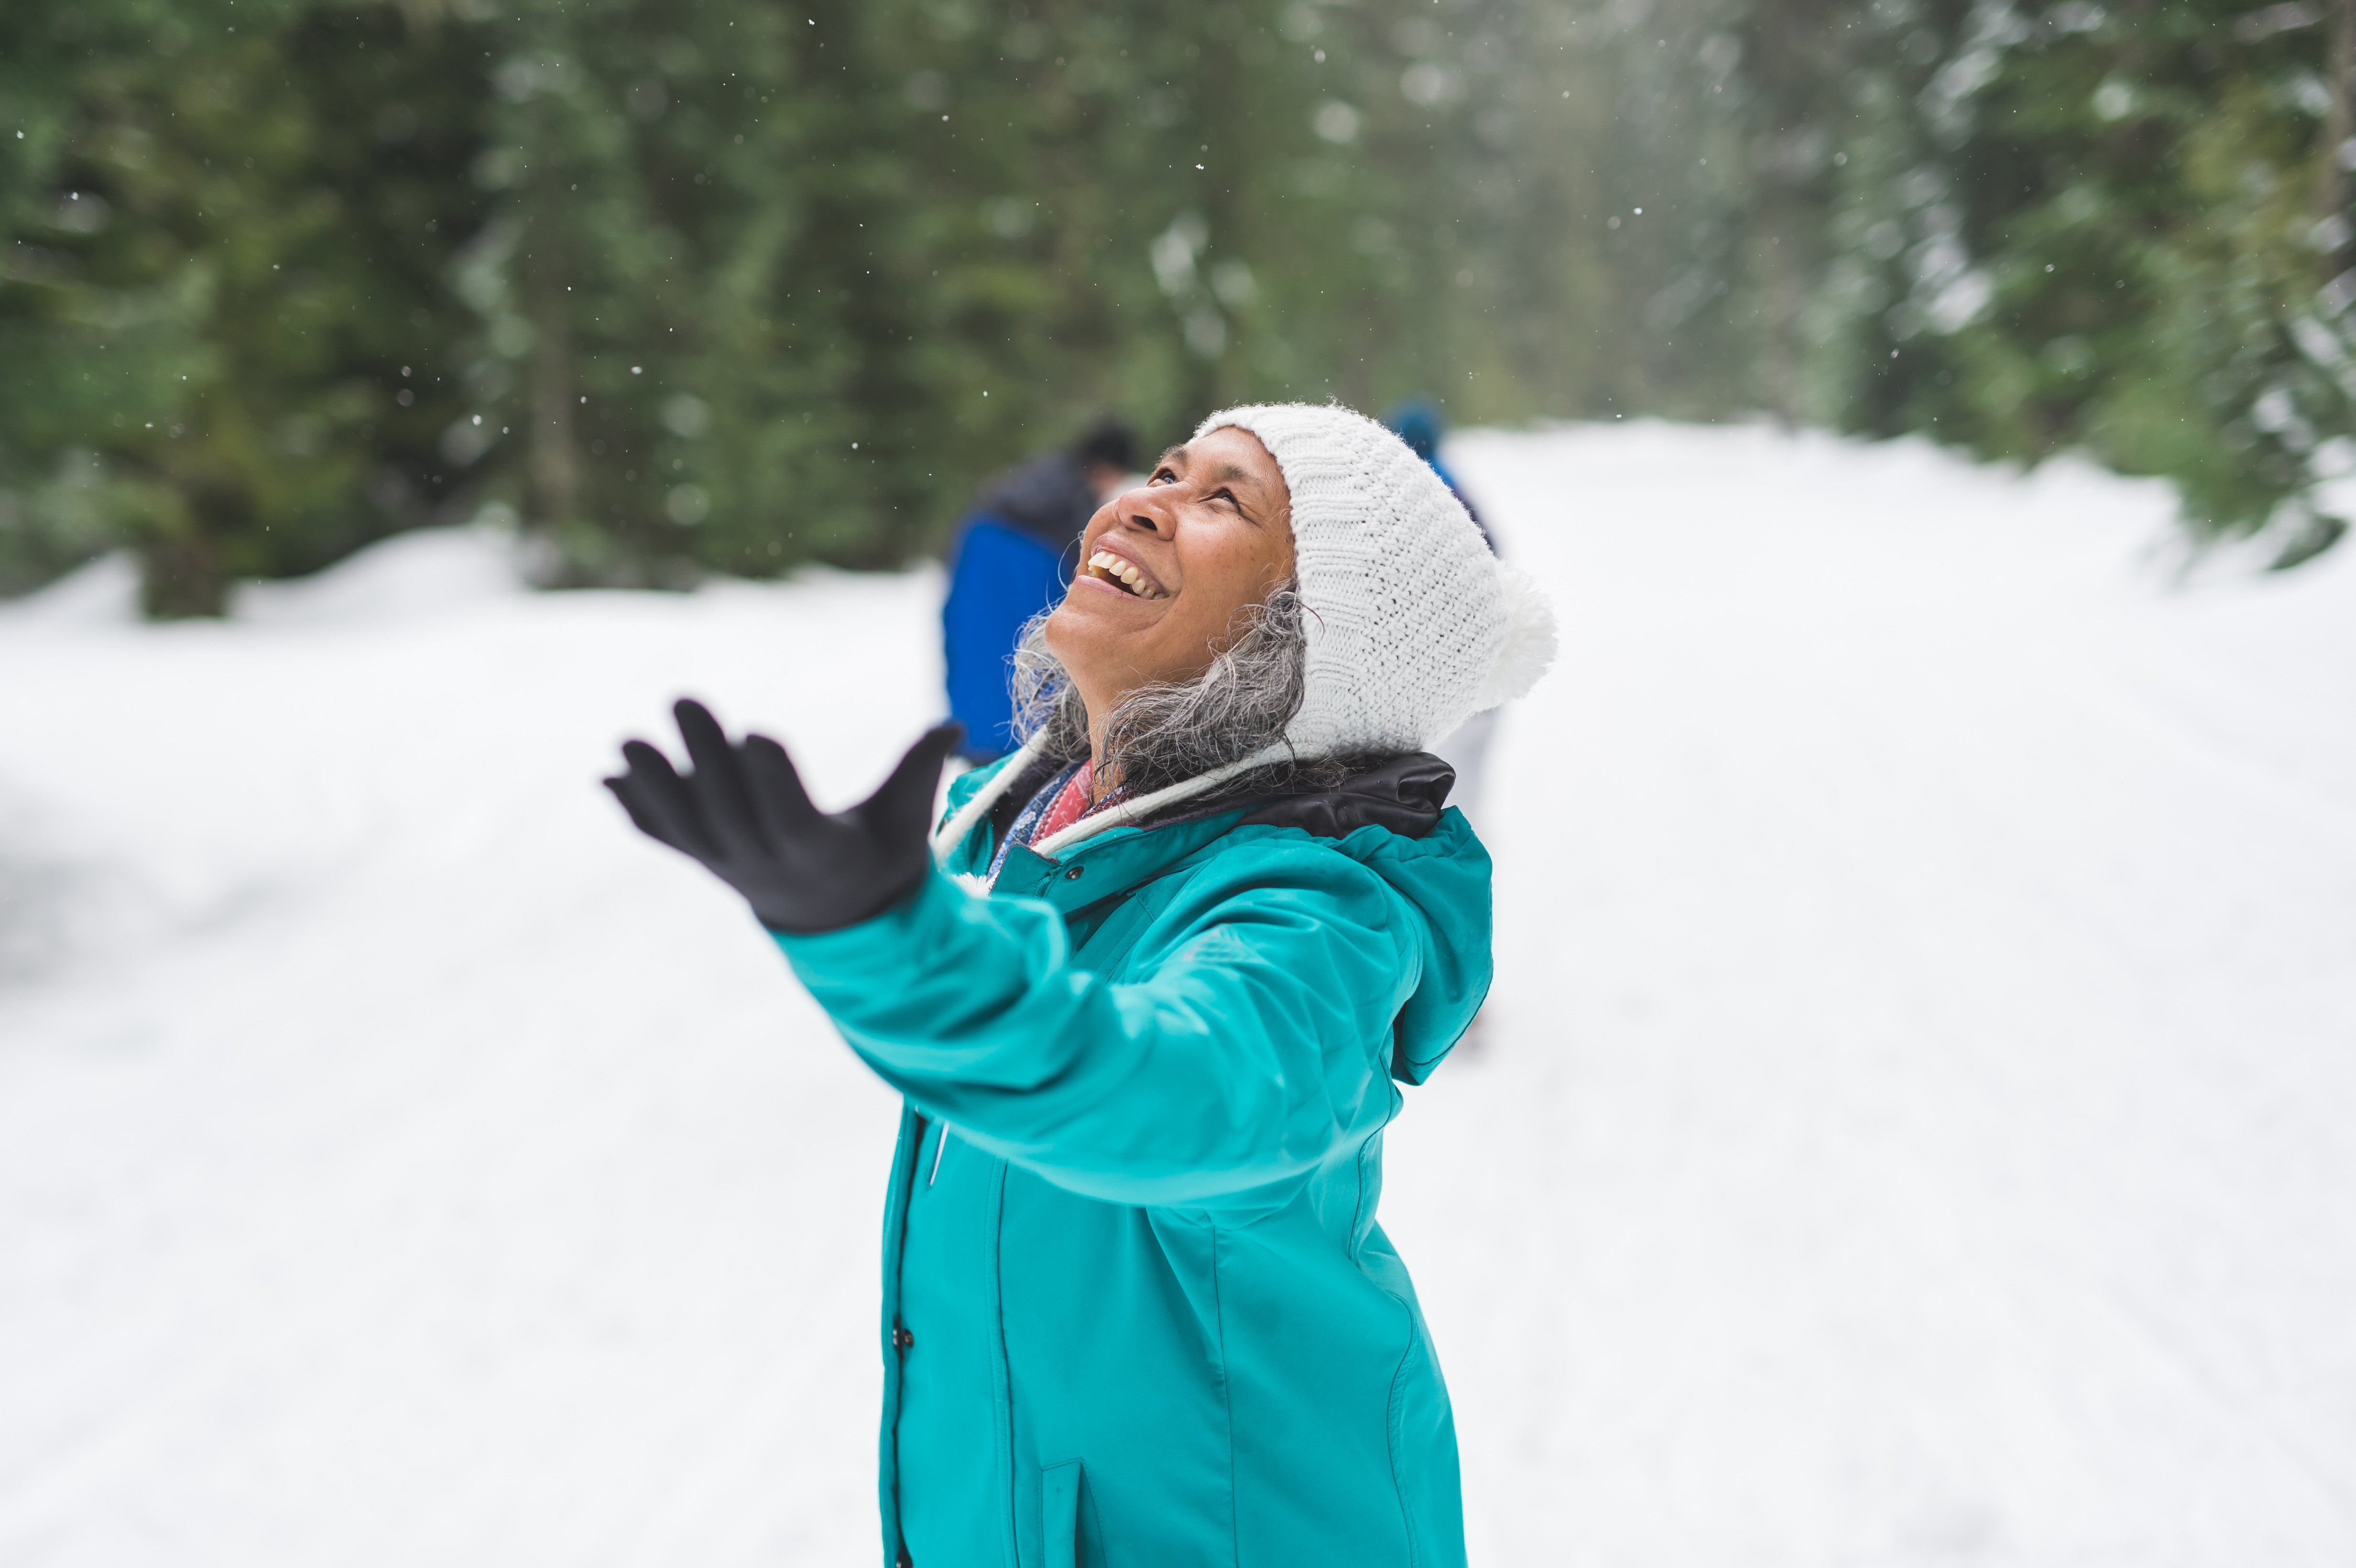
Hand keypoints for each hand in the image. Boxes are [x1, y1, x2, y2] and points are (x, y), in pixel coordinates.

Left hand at [605, 699, 961, 933]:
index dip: (775, 781)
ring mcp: (730, 867)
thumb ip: (920, 771)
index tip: (756, 731)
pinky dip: (636, 812)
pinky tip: (608, 778)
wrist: (836, 915)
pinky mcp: (706, 860)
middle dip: (704, 760)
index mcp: (823, 855)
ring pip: (687, 830)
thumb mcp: (906, 821)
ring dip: (654, 788)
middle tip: (683, 698)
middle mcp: (769, 866)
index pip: (794, 820)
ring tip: (626, 742)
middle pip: (730, 815)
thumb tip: (955, 724)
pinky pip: (667, 840)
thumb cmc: (880, 855)